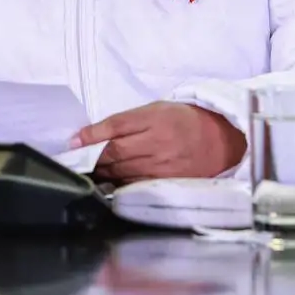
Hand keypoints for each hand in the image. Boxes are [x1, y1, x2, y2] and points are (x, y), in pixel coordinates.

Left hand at [78, 102, 246, 182]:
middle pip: (114, 152)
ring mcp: (162, 166)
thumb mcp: (157, 109)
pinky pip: (134, 185)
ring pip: (121, 172)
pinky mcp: (166, 183)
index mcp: (155, 118)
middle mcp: (158, 143)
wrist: (221, 140)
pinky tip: (108, 183)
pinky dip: (118, 184)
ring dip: (100, 173)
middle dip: (91, 157)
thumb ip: (126, 121)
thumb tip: (93, 135)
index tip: (73, 142)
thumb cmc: (185, 120)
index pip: (115, 127)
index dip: (91, 135)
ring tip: (87, 172)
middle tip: (74, 160)